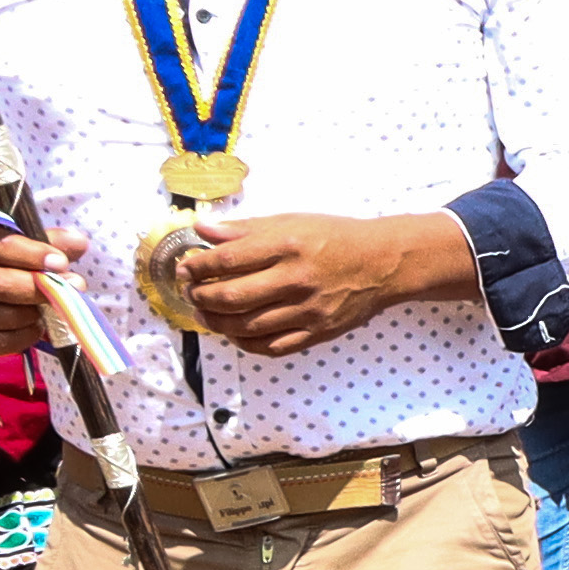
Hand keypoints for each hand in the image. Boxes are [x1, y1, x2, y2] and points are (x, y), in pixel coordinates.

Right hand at [0, 222, 78, 350]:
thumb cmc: (1, 260)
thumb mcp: (21, 242)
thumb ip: (51, 241)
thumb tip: (79, 242)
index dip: (33, 254)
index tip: (61, 262)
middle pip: (1, 284)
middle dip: (41, 288)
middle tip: (72, 288)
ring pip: (6, 316)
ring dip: (37, 314)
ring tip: (48, 307)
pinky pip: (2, 342)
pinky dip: (27, 336)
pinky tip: (35, 325)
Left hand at [176, 211, 469, 356]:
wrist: (382, 263)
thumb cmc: (335, 238)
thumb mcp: (291, 222)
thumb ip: (246, 229)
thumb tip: (204, 230)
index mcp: (288, 245)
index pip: (228, 259)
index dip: (198, 267)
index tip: (186, 268)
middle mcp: (296, 279)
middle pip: (232, 297)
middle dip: (201, 296)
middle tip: (191, 292)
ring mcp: (307, 310)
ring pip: (247, 327)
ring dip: (217, 322)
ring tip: (205, 313)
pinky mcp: (316, 332)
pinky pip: (271, 347)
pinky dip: (245, 343)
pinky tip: (234, 332)